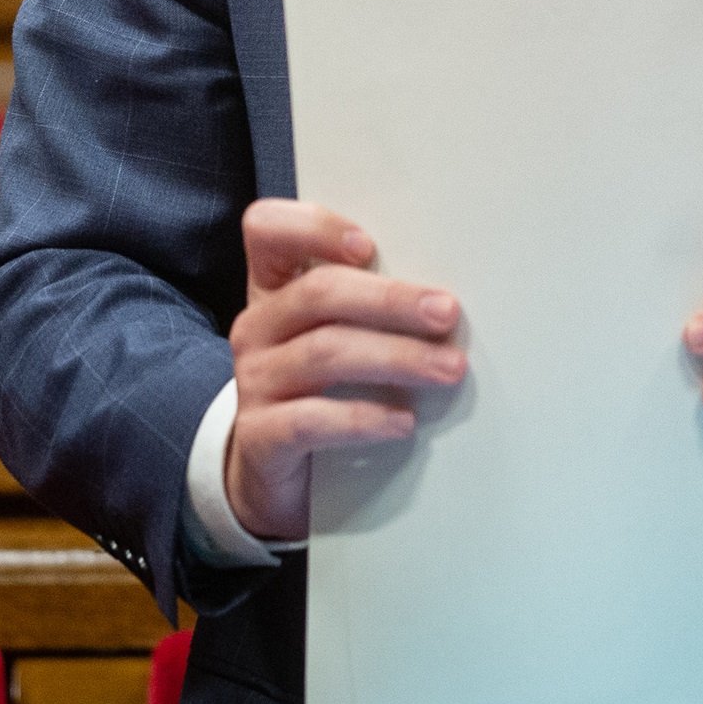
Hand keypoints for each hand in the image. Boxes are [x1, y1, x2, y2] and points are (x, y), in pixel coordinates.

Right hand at [221, 199, 464, 545]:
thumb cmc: (322, 387)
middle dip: (390, 301)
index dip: (313, 228)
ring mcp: (255, 381)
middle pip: (317, 293)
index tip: (369, 245)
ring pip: (324, 354)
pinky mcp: (260, 436)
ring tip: (448, 369)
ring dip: (395, 357)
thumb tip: (448, 298)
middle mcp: (258, 325)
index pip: (267, 230)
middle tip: (447, 313)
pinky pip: (311, 421)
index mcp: (273, 287)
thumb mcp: (335, 335)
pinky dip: (363, 419)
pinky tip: (404, 422)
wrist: (279, 475)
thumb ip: (371, 306)